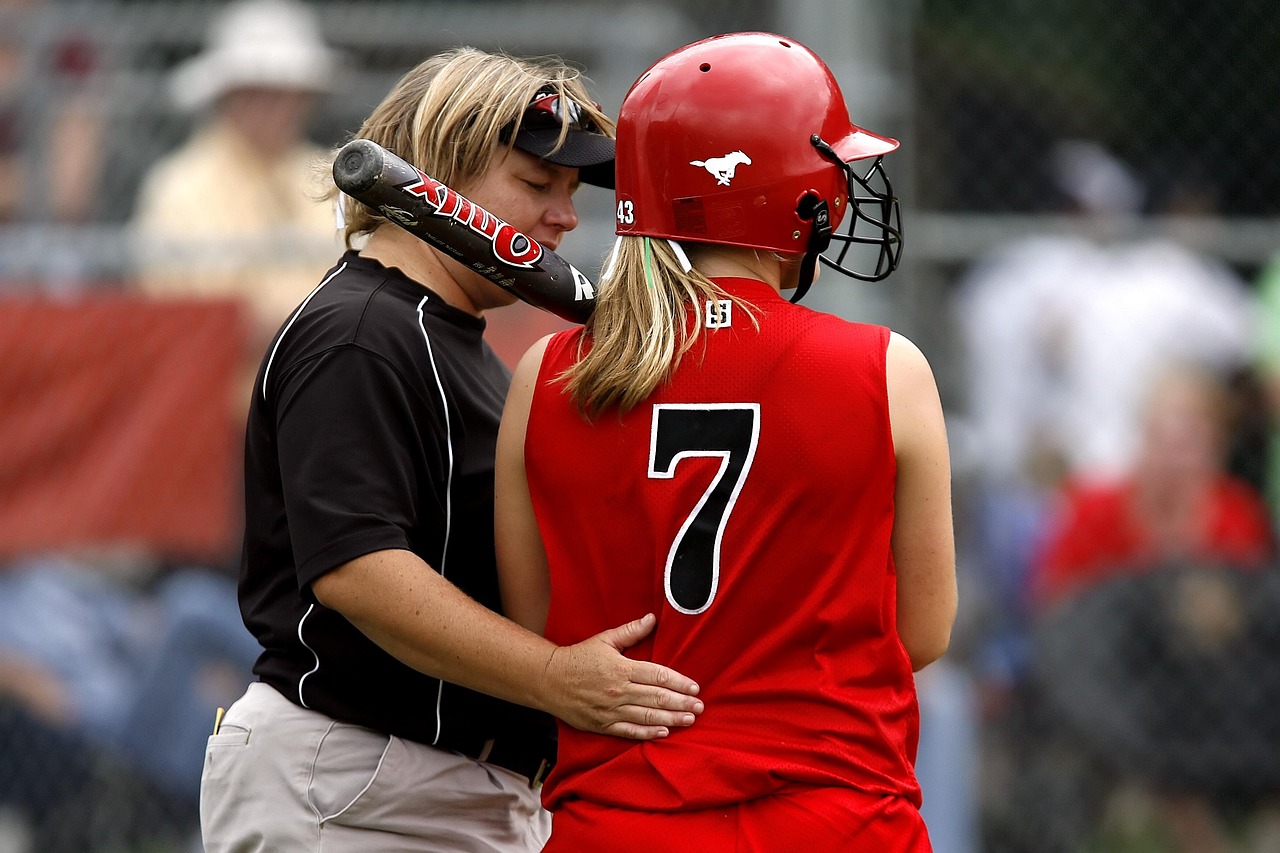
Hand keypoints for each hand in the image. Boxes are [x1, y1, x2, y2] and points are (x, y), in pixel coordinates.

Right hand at [541, 613, 703, 739]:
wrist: (549, 680)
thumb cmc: (578, 658)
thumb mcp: (605, 639)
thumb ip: (631, 632)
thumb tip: (652, 619)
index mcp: (621, 668)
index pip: (658, 676)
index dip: (679, 683)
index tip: (695, 687)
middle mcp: (618, 691)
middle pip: (657, 698)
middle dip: (681, 703)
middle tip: (700, 707)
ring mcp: (611, 710)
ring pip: (647, 716)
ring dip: (671, 719)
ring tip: (689, 720)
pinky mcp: (603, 724)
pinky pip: (629, 731)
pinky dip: (648, 733)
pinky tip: (663, 733)